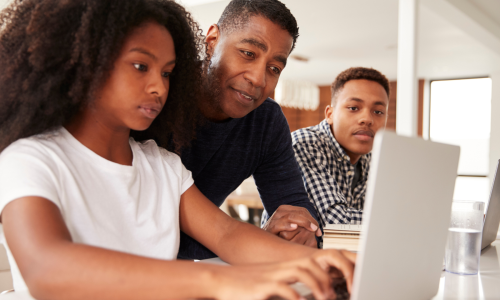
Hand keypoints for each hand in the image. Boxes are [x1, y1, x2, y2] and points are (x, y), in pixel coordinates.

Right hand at [212, 249, 354, 299]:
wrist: (219, 280)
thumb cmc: (243, 285)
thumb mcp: (268, 285)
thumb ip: (285, 289)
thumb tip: (300, 297)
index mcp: (282, 269)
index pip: (309, 263)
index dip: (325, 272)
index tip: (336, 286)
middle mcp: (279, 269)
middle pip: (309, 264)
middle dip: (325, 278)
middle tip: (333, 295)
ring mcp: (271, 276)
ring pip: (300, 271)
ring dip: (316, 284)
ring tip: (324, 298)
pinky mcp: (261, 287)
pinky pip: (282, 287)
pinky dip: (294, 295)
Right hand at [263, 205, 321, 247]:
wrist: (263, 241)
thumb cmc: (279, 235)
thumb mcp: (292, 227)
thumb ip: (302, 226)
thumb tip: (318, 231)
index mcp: (285, 209)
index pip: (302, 210)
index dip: (312, 219)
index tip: (318, 230)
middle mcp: (280, 212)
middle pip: (299, 212)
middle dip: (309, 221)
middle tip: (316, 230)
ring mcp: (274, 219)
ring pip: (291, 216)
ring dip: (303, 222)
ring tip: (311, 228)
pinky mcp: (270, 228)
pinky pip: (279, 224)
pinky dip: (287, 225)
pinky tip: (294, 227)